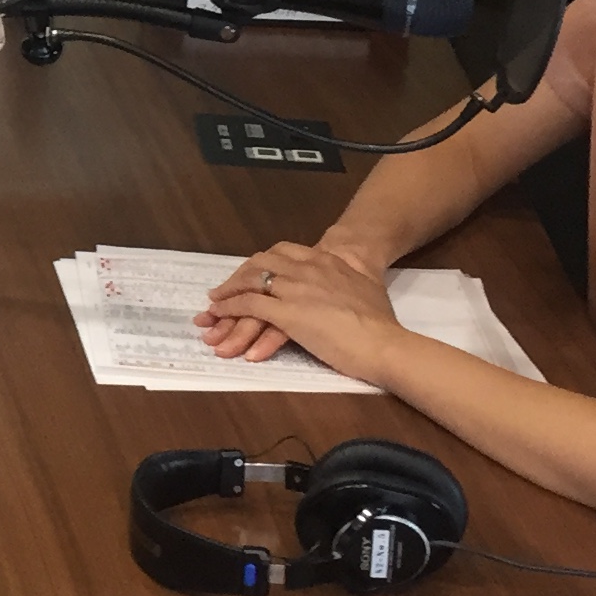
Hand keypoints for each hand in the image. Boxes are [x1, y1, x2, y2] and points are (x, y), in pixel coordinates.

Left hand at [195, 241, 404, 381]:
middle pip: (260, 264)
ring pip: (250, 284)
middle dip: (237, 278)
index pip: (281, 253)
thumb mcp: (366, 288)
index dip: (259, 265)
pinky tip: (220, 317)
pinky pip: (250, 306)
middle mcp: (307, 269)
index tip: (248, 275)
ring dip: (226, 296)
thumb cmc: (380, 322)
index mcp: (326, 261)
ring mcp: (295, 289)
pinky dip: (231, 310)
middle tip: (222, 292)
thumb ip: (352, 281)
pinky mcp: (288, 313)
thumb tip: (351, 286)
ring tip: (211, 309)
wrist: (384, 342)